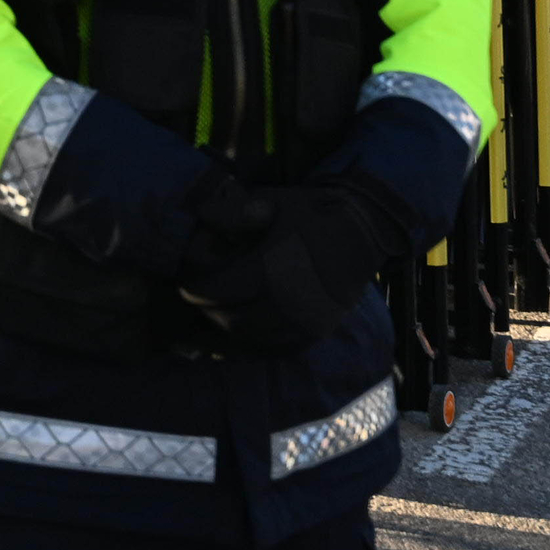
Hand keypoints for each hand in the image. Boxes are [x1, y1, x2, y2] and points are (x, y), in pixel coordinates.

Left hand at [181, 178, 410, 353]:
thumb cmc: (311, 213)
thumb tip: (200, 216)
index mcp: (269, 270)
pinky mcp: (315, 334)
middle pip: (229, 319)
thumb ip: (231, 210)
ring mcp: (303, 323)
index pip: (216, 292)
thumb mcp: (270, 202)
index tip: (187, 284)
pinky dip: (256, 340)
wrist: (362, 232)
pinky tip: (247, 324)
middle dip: (209, 309)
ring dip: (230, 325)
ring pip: (250, 337)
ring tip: (221, 309)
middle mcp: (285, 304)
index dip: (195, 289)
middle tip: (201, 298)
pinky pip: (275, 347)